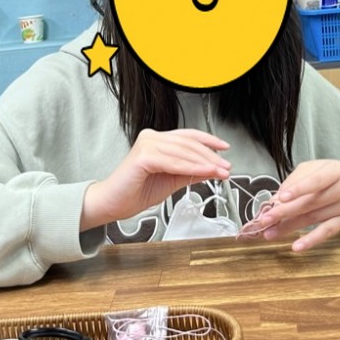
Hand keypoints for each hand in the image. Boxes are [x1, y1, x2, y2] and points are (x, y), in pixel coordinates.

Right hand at [81, 128, 230, 230]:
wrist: (112, 204)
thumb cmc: (135, 192)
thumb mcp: (171, 180)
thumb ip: (191, 172)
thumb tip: (214, 169)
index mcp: (156, 140)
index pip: (187, 136)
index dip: (208, 140)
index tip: (225, 149)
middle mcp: (151, 138)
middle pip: (188, 143)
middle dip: (211, 155)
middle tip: (227, 166)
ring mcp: (146, 145)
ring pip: (183, 152)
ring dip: (205, 162)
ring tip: (220, 171)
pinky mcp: (143, 157)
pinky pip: (174, 162)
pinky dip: (192, 167)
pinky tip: (205, 172)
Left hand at [258, 159, 339, 251]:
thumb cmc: (329, 175)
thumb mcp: (314, 169)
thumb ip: (294, 181)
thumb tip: (274, 201)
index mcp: (335, 171)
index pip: (315, 181)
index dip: (298, 189)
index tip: (280, 198)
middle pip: (310, 202)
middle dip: (284, 212)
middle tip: (265, 220)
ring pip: (313, 218)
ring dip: (289, 227)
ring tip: (269, 233)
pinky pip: (326, 232)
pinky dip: (310, 240)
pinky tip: (296, 246)